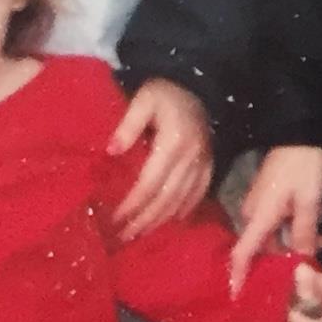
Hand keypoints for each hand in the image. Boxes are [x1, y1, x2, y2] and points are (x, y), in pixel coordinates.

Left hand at [108, 79, 214, 240]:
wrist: (201, 85)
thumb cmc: (167, 92)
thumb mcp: (145, 99)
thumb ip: (128, 124)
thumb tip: (111, 151)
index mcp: (174, 142)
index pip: (150, 183)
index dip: (132, 204)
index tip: (114, 219)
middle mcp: (191, 157)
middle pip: (166, 198)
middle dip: (143, 220)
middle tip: (123, 237)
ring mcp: (203, 162)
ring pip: (181, 200)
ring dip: (160, 221)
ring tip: (140, 234)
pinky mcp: (210, 164)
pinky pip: (199, 193)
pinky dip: (184, 210)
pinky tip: (171, 221)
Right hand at [230, 145, 321, 292]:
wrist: (301, 131)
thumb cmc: (304, 167)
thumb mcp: (309, 201)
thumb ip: (304, 233)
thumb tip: (301, 261)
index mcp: (258, 217)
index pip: (242, 253)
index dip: (238, 276)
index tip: (236, 298)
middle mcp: (253, 214)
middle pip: (265, 247)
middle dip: (289, 256)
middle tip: (316, 259)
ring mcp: (260, 205)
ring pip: (277, 234)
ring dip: (299, 237)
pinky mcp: (269, 197)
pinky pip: (280, 220)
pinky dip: (297, 224)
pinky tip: (318, 216)